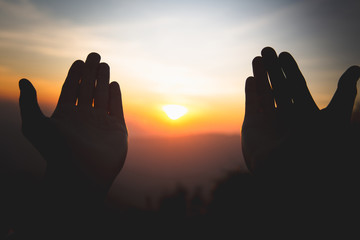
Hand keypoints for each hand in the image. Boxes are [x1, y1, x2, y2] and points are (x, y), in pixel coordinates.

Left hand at [19, 53, 127, 200]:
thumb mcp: (35, 124)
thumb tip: (22, 80)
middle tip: (94, 55)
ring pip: (102, 96)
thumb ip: (28, 102)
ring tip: (104, 64)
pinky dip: (116, 96)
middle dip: (91, 72)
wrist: (82, 174)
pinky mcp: (117, 130)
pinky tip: (114, 84)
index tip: (78, 62)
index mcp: (66, 116)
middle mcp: (83, 118)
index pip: (71, 90)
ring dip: (103, 80)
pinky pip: (116, 108)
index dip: (74, 76)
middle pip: (87, 89)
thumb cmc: (57, 151)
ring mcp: (101, 124)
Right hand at [241, 47, 359, 178]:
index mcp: (305, 115)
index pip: (297, 86)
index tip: (284, 54)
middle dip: (272, 68)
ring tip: (256, 58)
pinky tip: (250, 78)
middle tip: (266, 49)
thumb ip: (345, 93)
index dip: (291, 70)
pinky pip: (252, 105)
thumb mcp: (334, 118)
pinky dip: (251, 92)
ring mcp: (268, 122)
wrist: (283, 173)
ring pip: (264, 93)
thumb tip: (356, 67)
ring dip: (260, 76)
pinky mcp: (252, 127)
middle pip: (279, 87)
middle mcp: (286, 117)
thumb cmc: (312, 149)